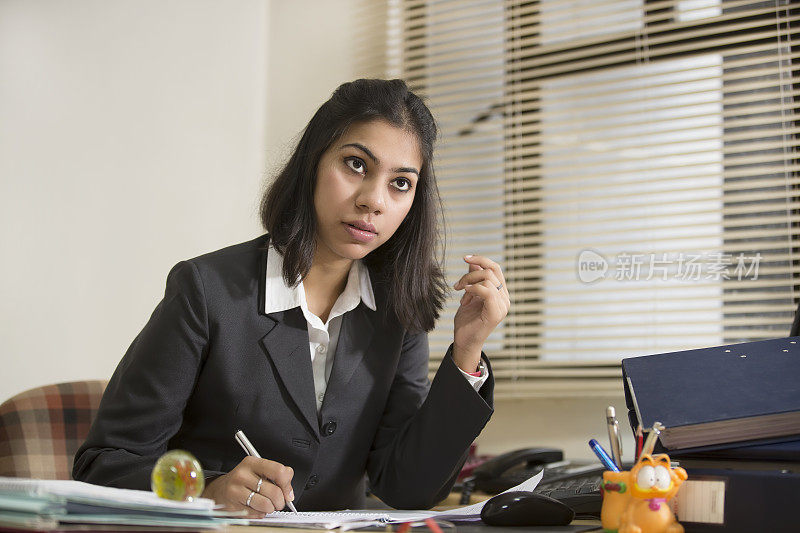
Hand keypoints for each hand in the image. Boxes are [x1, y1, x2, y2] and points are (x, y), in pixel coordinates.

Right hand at [201, 456, 293, 516]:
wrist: (220, 490)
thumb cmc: (244, 481)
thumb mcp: (258, 470)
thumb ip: (276, 476)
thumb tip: (289, 492)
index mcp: (251, 463)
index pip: (278, 471)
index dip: (287, 484)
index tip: (288, 492)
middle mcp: (242, 475)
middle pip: (274, 492)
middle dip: (281, 501)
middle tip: (278, 501)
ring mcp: (236, 491)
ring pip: (266, 505)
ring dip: (271, 508)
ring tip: (267, 505)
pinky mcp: (233, 506)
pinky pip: (257, 514)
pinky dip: (260, 513)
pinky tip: (255, 507)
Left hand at [452, 255, 509, 372]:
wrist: (464, 342)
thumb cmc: (467, 321)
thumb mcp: (468, 295)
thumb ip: (473, 279)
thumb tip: (473, 262)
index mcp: (500, 293)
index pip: (495, 269)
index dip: (481, 259)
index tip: (465, 258)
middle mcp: (504, 299)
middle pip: (491, 271)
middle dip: (470, 273)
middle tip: (457, 285)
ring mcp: (502, 306)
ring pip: (488, 279)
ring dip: (469, 282)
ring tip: (460, 294)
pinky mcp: (496, 313)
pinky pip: (487, 291)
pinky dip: (473, 289)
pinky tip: (464, 295)